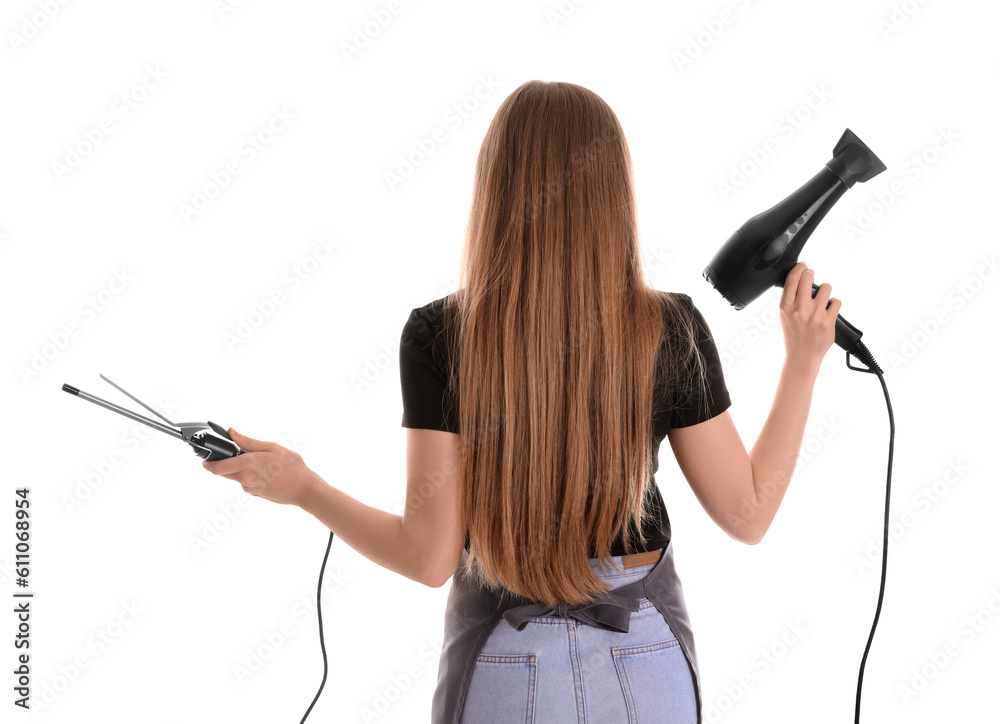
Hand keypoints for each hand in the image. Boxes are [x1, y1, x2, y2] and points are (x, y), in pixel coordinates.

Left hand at [201, 428, 316, 507]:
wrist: (304, 489)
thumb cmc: (292, 466)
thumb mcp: (272, 447)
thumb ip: (249, 442)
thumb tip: (232, 433)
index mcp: (247, 464)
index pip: (217, 468)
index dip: (208, 463)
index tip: (205, 459)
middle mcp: (245, 479)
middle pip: (223, 473)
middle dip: (225, 464)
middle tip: (237, 455)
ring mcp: (250, 488)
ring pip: (237, 477)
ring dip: (242, 470)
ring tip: (264, 464)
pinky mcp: (255, 494)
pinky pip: (247, 483)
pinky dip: (252, 477)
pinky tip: (268, 473)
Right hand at [779, 261, 841, 371]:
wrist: (802, 356)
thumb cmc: (794, 336)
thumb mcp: (784, 316)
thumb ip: (791, 299)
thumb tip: (800, 280)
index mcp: (786, 307)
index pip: (792, 279)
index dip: (800, 268)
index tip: (804, 266)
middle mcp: (800, 309)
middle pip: (808, 277)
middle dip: (811, 274)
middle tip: (812, 278)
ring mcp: (815, 315)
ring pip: (826, 287)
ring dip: (826, 291)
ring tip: (822, 300)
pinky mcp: (828, 321)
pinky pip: (836, 301)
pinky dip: (834, 304)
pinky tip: (829, 310)